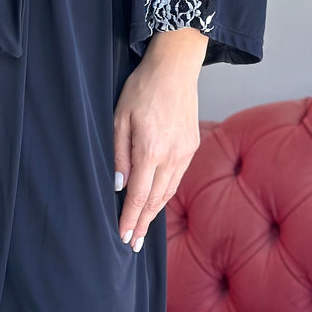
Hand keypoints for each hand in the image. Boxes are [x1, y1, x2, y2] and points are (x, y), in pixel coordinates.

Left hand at [113, 35, 203, 251]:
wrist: (175, 67)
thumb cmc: (142, 88)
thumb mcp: (119, 117)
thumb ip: (119, 154)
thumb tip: (119, 186)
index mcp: (151, 149)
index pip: (139, 195)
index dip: (130, 219)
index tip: (124, 237)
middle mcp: (172, 155)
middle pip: (156, 200)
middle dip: (142, 223)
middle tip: (132, 244)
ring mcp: (185, 152)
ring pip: (169, 191)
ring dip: (155, 212)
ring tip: (142, 228)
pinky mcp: (192, 146)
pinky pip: (177, 177)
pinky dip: (166, 194)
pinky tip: (157, 201)